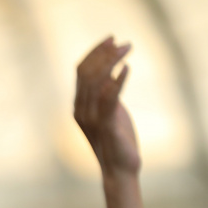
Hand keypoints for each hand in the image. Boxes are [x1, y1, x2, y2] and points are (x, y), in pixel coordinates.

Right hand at [74, 37, 139, 177]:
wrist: (120, 170)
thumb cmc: (117, 140)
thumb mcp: (110, 111)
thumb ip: (107, 93)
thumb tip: (113, 69)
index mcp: (79, 105)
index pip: (81, 71)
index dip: (95, 52)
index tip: (112, 38)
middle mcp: (81, 110)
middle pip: (86, 72)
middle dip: (104, 53)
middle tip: (123, 42)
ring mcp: (91, 119)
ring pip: (96, 82)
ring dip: (112, 61)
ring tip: (128, 48)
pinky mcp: (106, 127)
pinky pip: (108, 99)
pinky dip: (117, 81)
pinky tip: (127, 68)